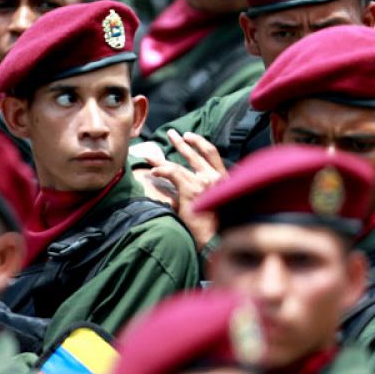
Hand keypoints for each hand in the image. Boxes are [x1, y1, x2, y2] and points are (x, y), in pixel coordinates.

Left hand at [131, 132, 226, 246]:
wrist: (215, 239)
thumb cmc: (213, 225)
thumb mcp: (211, 201)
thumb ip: (199, 189)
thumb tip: (178, 186)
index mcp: (224, 178)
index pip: (212, 153)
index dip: (199, 143)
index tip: (188, 137)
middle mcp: (216, 177)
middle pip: (197, 153)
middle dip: (182, 142)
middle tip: (171, 134)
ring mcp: (205, 182)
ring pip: (180, 164)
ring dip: (163, 159)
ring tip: (150, 155)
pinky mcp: (192, 189)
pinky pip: (173, 173)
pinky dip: (161, 170)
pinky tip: (152, 172)